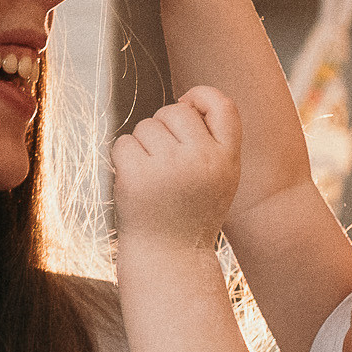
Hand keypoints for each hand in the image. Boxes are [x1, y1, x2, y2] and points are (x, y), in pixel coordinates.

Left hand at [110, 86, 242, 250]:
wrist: (169, 256)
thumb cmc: (192, 211)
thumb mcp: (220, 176)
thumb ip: (214, 139)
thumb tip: (185, 99)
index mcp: (227, 159)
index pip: (222, 104)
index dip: (201, 96)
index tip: (188, 104)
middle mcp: (201, 160)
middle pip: (175, 111)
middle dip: (165, 127)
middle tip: (167, 161)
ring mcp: (168, 168)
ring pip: (146, 126)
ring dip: (143, 145)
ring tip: (154, 177)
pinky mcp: (136, 177)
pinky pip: (123, 142)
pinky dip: (124, 158)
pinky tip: (136, 182)